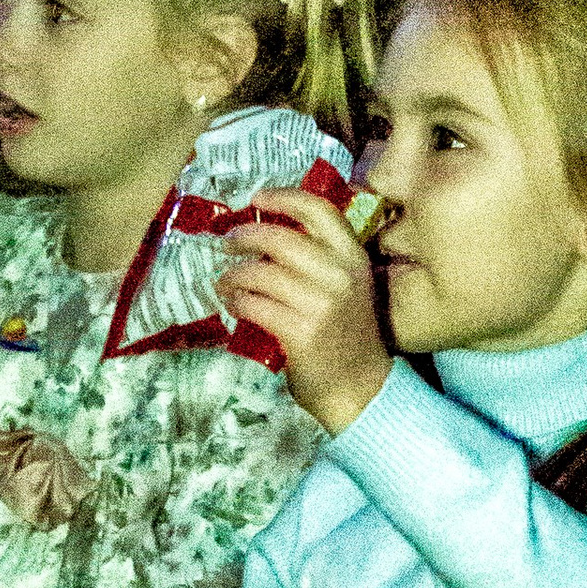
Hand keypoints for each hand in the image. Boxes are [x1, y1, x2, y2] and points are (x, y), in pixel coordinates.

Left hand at [218, 188, 390, 433]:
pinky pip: (254, 304)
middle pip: (281, 239)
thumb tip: (265, 235)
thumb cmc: (347, 338)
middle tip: (226, 242)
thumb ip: (319, 260)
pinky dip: (236, 301)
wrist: (361, 390)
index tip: (256, 198)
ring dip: (234, 275)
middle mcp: (340, 275)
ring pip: (261, 273)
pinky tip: (232, 305)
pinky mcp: (301, 332)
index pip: (319, 211)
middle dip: (245, 236)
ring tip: (224, 282)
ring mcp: (321, 304)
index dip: (284, 198)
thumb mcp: (346, 288)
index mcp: (353, 258)